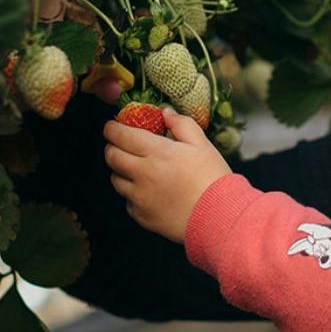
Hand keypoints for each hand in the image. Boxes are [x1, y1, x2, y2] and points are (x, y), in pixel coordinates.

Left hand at [103, 107, 231, 242]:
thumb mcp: (203, 144)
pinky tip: (148, 192)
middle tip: (120, 144)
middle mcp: (142, 174)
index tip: (112, 127)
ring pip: (115, 180)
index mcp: (157, 152)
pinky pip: (127, 201)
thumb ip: (182, 124)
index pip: (121, 135)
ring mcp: (139, 197)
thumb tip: (165, 113)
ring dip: (120, 170)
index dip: (112, 129)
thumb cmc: (213, 179)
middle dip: (112, 147)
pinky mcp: (142, 216)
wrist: (218, 218)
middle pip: (112, 157)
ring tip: (134, 168)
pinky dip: (132, 194)